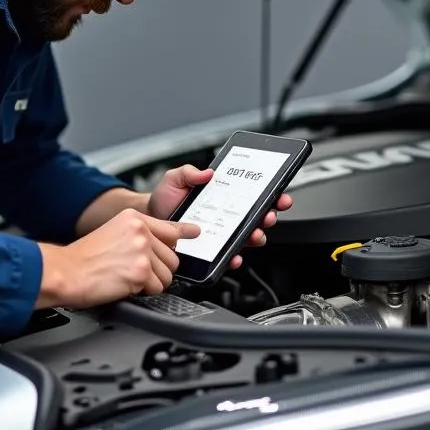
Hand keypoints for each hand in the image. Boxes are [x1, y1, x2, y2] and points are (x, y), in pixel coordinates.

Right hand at [35, 208, 200, 308]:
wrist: (65, 272)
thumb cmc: (83, 259)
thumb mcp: (113, 233)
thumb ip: (139, 235)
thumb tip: (166, 243)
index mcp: (133, 218)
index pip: (169, 228)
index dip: (183, 233)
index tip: (194, 232)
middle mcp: (141, 230)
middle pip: (172, 257)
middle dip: (158, 270)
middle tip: (135, 272)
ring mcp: (142, 250)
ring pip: (168, 275)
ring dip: (152, 283)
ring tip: (128, 278)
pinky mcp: (141, 271)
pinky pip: (158, 288)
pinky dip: (144, 292)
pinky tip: (126, 285)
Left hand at [147, 163, 293, 269]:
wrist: (150, 220)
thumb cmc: (165, 199)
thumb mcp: (176, 179)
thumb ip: (190, 172)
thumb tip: (207, 172)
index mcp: (225, 197)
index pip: (254, 196)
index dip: (272, 195)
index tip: (279, 195)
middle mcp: (228, 216)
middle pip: (258, 217)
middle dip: (269, 216)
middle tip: (269, 214)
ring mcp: (222, 234)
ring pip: (248, 238)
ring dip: (257, 236)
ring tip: (254, 234)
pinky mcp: (212, 250)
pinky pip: (228, 256)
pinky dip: (234, 258)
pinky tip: (234, 256)